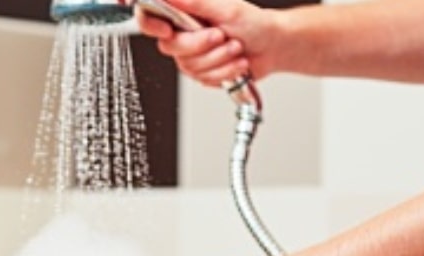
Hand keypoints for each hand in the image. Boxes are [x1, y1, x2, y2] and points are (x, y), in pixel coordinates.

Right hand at [136, 0, 279, 87]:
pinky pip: (203, 79)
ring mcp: (192, 55)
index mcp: (184, 14)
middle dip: (201, 45)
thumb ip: (194, 2)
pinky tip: (236, 62)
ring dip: (219, 59)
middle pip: (171, 47)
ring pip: (189, 66)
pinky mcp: (202, 73)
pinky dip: (224, 71)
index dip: (151, 24)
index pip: (150, 17)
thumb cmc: (254, 24)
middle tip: (221, 35)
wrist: (272, 47)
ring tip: (235, 48)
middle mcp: (184, 34)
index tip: (167, 29)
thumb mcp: (225, 8)